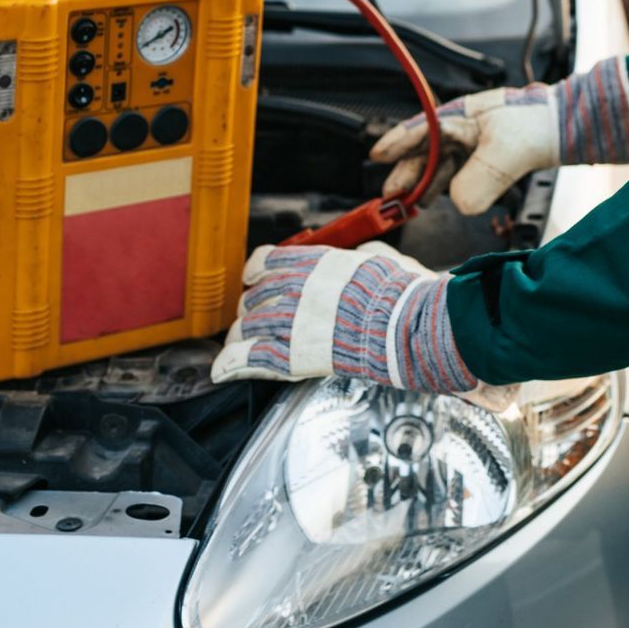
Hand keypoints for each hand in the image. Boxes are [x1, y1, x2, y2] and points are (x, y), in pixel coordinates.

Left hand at [211, 242, 511, 405]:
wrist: (407, 325)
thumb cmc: (400, 294)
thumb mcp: (375, 257)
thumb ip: (352, 258)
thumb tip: (354, 257)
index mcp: (312, 262)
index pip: (262, 262)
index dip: (255, 274)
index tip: (255, 281)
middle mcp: (294, 288)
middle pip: (253, 297)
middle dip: (253, 309)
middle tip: (259, 320)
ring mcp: (290, 322)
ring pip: (247, 327)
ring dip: (244, 336)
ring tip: (245, 345)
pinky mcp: (292, 355)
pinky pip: (247, 358)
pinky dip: (230, 364)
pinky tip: (221, 370)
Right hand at [369, 56, 628, 214]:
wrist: (570, 127)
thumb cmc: (538, 124)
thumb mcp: (506, 153)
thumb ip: (480, 180)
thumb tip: (460, 202)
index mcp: (460, 115)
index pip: (419, 129)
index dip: (395, 143)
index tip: (376, 155)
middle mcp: (463, 127)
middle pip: (425, 151)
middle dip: (407, 173)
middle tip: (392, 197)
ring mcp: (474, 142)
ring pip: (440, 164)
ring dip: (426, 183)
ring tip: (411, 203)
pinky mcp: (487, 157)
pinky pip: (458, 172)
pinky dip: (446, 186)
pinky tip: (438, 198)